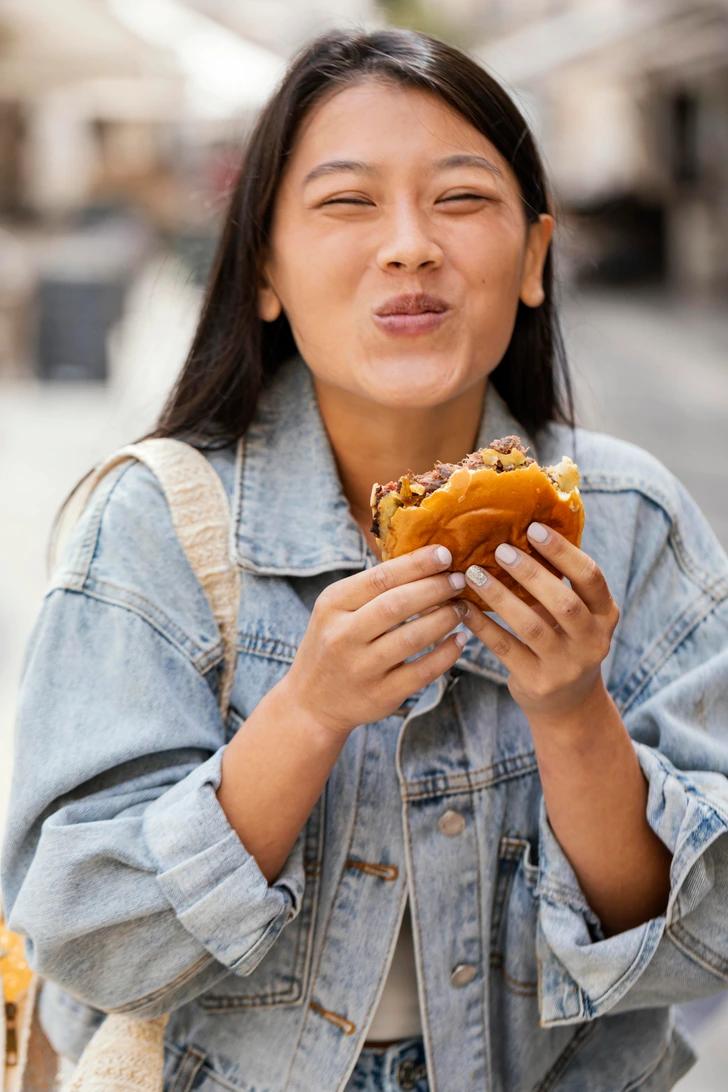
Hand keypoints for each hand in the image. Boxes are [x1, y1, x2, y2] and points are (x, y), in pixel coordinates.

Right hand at [283, 544, 468, 737]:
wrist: (311, 702)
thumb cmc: (333, 642)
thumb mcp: (336, 609)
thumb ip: (372, 588)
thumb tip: (426, 562)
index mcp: (333, 605)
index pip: (380, 578)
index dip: (417, 565)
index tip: (445, 554)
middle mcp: (343, 636)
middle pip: (397, 605)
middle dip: (436, 589)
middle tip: (460, 580)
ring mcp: (361, 668)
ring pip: (412, 638)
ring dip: (445, 619)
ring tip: (462, 608)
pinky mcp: (380, 696)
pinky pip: (422, 672)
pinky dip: (447, 654)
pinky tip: (460, 640)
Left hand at [458, 522, 619, 719]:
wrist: (568, 704)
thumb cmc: (564, 639)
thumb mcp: (575, 613)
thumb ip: (559, 580)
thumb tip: (521, 528)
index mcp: (605, 614)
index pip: (591, 577)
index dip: (563, 552)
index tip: (533, 529)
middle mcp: (593, 641)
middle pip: (563, 602)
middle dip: (530, 573)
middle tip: (500, 550)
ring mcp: (567, 666)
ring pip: (531, 626)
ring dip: (499, 597)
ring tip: (473, 574)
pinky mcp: (539, 682)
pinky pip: (506, 648)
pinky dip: (483, 625)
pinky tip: (463, 607)